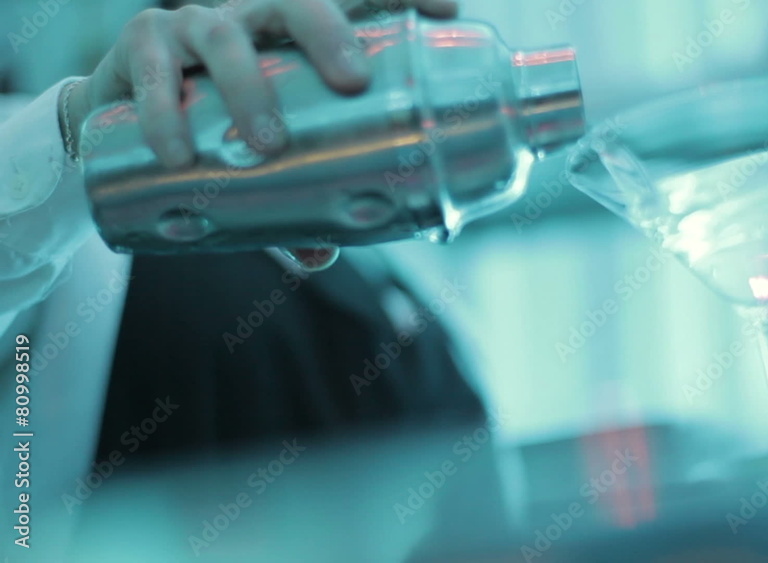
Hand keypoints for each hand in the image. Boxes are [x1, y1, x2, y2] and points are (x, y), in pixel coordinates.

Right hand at [65, 0, 458, 269]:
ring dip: (249, 87)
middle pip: (295, 0)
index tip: (447, 10)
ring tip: (267, 144)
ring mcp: (195, 26)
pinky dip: (167, 113)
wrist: (118, 121)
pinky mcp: (141, 45)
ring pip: (225, 36)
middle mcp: (251, 18)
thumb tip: (323, 255)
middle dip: (329, 32)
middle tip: (354, 82)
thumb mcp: (259, 162)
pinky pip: (155, 71)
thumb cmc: (213, 130)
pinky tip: (178, 156)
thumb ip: (289, 203)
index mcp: (293, 38)